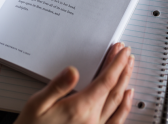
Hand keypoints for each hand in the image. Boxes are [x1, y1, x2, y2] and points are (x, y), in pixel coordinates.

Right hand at [14, 43, 134, 123]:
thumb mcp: (38, 104)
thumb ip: (57, 86)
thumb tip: (72, 71)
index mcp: (79, 109)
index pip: (105, 81)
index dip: (116, 64)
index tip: (121, 51)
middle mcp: (92, 119)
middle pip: (113, 88)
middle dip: (121, 68)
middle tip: (124, 53)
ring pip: (117, 102)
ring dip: (125, 82)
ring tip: (129, 66)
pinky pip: (116, 120)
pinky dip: (124, 106)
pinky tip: (127, 95)